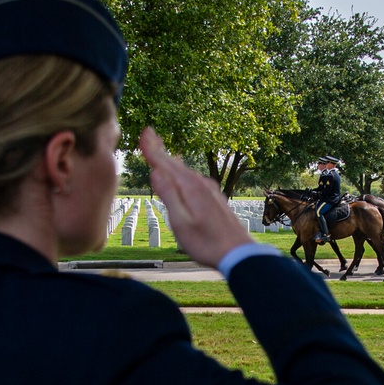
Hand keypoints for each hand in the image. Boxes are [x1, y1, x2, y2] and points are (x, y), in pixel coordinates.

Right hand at [139, 127, 252, 267]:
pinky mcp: (214, 198)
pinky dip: (181, 172)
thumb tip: (156, 172)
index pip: (165, 163)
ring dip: (170, 160)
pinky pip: (193, 179)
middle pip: (175, 163)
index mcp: (190, 187)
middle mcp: (201, 184)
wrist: (238, 253)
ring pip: (184, 171)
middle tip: (149, 133)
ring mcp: (209, 190)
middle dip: (160, 149)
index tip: (145, 131)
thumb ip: (169, 195)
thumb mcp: (181, 223)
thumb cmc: (207, 243)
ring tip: (160, 149)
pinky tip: (181, 173)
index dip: (152, 148)